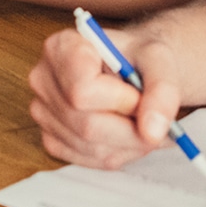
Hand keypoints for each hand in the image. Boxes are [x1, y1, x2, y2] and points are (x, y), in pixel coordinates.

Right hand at [28, 25, 182, 168]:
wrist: (135, 68)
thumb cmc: (140, 58)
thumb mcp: (159, 59)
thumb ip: (162, 90)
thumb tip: (153, 131)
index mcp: (61, 47)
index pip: (81, 90)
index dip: (119, 100)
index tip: (139, 93)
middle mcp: (43, 79)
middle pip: (87, 124)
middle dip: (131, 128)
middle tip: (156, 116)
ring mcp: (43, 113)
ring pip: (91, 147)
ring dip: (130, 143)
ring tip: (146, 122)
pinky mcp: (52, 139)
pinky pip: (91, 159)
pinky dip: (120, 152)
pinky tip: (130, 131)